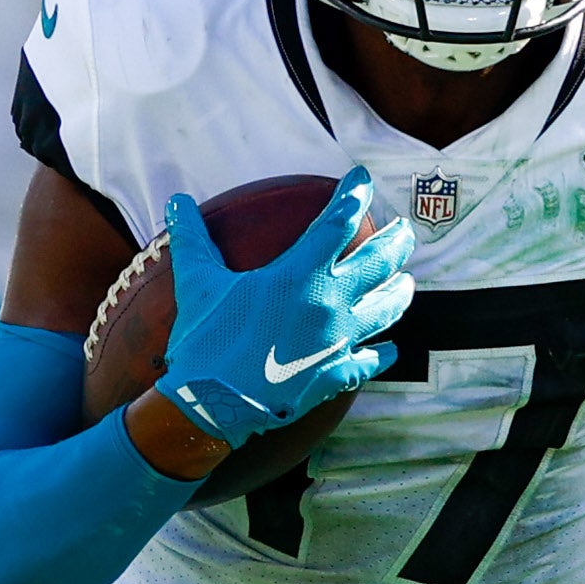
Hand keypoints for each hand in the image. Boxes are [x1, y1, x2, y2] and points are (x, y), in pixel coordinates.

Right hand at [154, 168, 413, 447]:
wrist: (212, 405)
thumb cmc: (205, 341)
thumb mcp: (197, 284)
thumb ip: (192, 239)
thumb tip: (177, 201)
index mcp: (299, 275)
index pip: (338, 222)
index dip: (354, 195)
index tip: (363, 179)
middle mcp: (329, 304)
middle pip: (378, 263)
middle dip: (397, 241)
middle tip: (406, 231)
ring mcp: (337, 341)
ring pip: (384, 311)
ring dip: (399, 294)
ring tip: (406, 284)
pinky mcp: (334, 375)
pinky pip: (368, 362)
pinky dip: (381, 355)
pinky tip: (387, 351)